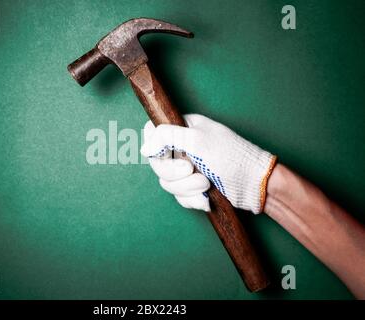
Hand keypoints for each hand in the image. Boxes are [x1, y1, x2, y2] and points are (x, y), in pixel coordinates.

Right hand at [141, 114, 276, 213]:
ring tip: (206, 185)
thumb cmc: (231, 157)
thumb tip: (143, 148)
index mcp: (184, 128)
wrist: (255, 185)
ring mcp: (188, 168)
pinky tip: (207, 198)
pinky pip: (179, 196)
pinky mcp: (194, 187)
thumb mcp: (198, 141)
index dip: (154, 146)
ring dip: (186, 188)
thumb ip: (167, 137)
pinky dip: (192, 199)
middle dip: (175, 173)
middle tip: (193, 171)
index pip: (153, 132)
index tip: (164, 155)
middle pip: (157, 163)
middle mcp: (183, 147)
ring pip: (168, 183)